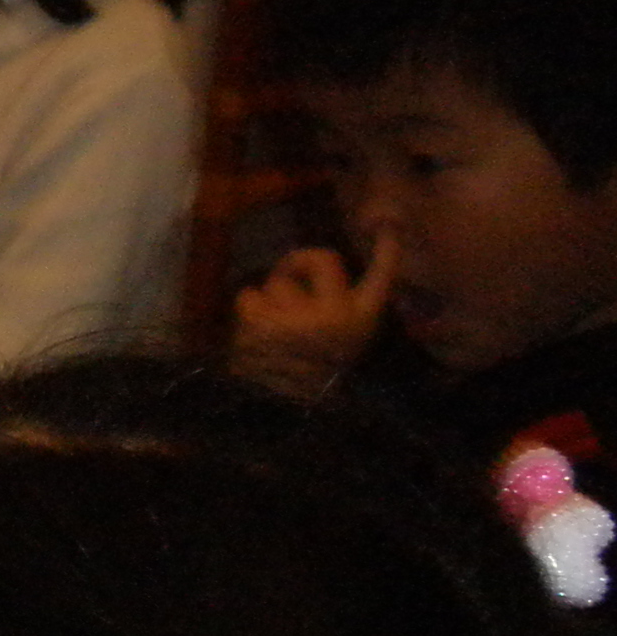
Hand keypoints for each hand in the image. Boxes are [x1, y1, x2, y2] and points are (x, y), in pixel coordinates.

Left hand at [231, 233, 393, 399]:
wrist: (281, 410)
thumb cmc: (309, 370)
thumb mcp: (341, 342)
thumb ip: (339, 308)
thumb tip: (315, 268)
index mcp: (361, 321)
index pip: (382, 278)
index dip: (387, 250)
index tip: (387, 225)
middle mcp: (336, 316)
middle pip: (320, 258)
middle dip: (298, 260)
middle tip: (286, 274)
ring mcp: (300, 318)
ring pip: (277, 282)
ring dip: (268, 299)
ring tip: (271, 328)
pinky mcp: (265, 323)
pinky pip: (249, 295)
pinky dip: (246, 309)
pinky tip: (252, 333)